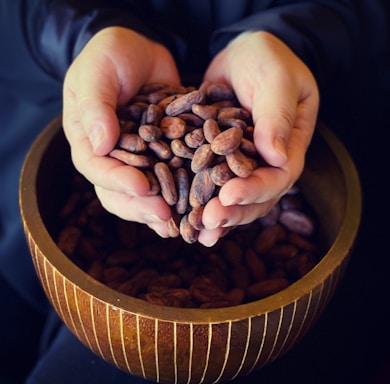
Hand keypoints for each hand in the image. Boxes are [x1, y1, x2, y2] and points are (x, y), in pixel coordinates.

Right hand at [63, 27, 180, 235]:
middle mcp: (113, 157)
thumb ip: (96, 105)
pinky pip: (170, 178)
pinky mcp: (163, 155)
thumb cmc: (110, 55)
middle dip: (141, 206)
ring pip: (145, 193)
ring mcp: (139, 159)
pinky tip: (195, 208)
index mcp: (89, 141)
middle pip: (119, 192)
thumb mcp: (97, 71)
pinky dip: (182, 194)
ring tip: (179, 225)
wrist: (139, 51)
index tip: (142, 187)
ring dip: (161, 210)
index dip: (118, 181)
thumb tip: (101, 144)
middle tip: (164, 216)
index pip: (97, 169)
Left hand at [198, 31, 318, 245]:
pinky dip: (198, 202)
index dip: (256, 190)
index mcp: (289, 145)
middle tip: (208, 221)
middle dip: (232, 212)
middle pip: (256, 197)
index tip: (228, 195)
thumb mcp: (275, 79)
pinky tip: (184, 218)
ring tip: (196, 232)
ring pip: (233, 199)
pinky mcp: (219, 161)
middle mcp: (267, 162)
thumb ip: (276, 115)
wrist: (243, 56)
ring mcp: (242, 165)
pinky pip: (211, 186)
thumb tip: (276, 156)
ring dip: (216, 217)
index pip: (278, 177)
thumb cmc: (266, 59)